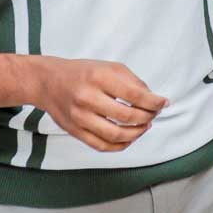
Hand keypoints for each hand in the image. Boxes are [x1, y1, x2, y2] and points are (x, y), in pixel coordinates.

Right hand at [31, 57, 166, 152]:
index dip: (154, 102)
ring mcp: (79, 117)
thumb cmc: (84, 72)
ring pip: (115, 134)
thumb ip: (133, 82)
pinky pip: (101, 145)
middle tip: (154, 114)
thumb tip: (153, 100)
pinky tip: (130, 138)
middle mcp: (87, 98)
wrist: (48, 82)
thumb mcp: (110, 67)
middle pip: (127, 116)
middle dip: (147, 117)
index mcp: (99, 78)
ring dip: (136, 133)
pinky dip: (120, 145)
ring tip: (145, 126)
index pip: (134, 94)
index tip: (164, 103)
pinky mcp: (74, 131)